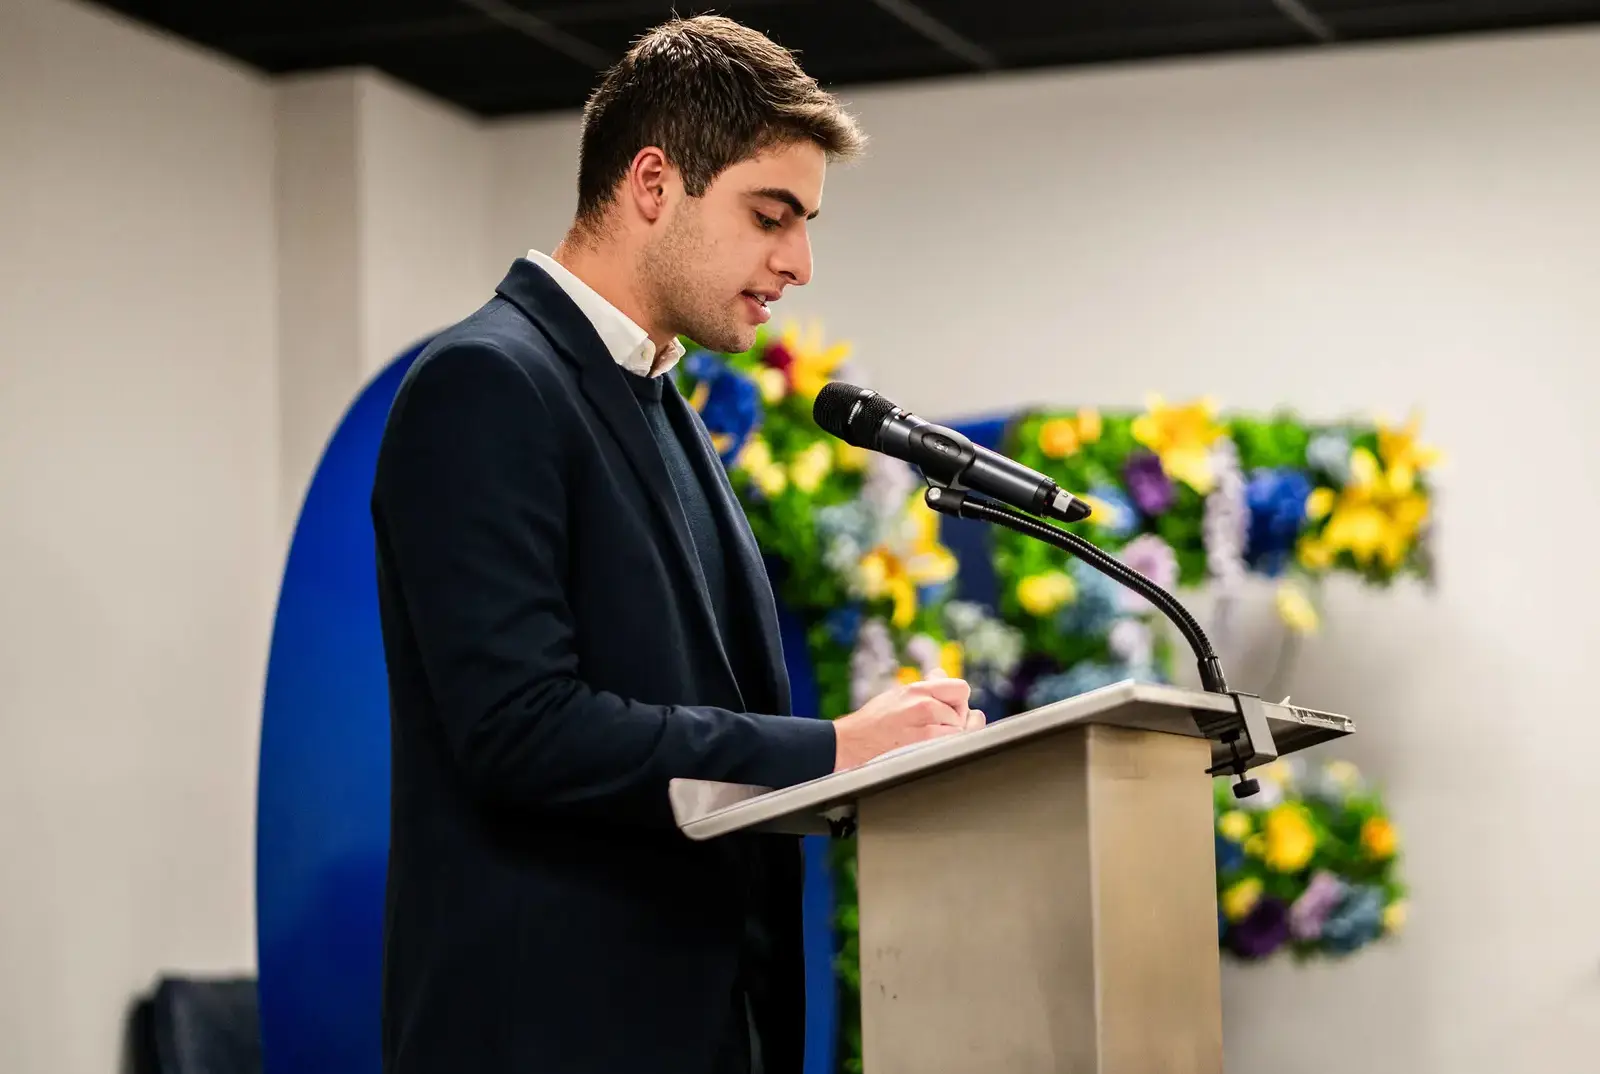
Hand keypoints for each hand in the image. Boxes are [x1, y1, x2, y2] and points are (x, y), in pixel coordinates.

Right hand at [831, 675, 986, 771]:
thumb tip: (942, 675)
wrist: (853, 738)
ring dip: (950, 733)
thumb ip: (925, 686)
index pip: (961, 688)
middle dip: (957, 717)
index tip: (949, 710)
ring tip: (929, 736)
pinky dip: (946, 742)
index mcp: (918, 688)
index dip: (959, 701)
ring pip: (959, 724)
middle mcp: (922, 699)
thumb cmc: (875, 719)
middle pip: (962, 706)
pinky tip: (930, 745)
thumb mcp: (899, 695)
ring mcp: (922, 717)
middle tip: (939, 726)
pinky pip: (950, 738)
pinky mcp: (921, 736)